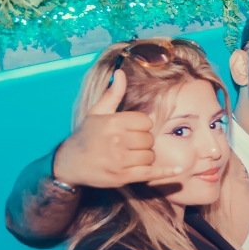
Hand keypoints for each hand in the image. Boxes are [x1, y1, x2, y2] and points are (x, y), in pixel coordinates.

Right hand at [51, 71, 178, 187]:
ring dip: (145, 157)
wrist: (69, 163)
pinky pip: (151, 173)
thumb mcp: (97, 112)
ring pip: (150, 156)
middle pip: (149, 140)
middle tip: (130, 144)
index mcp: (113, 123)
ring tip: (131, 156)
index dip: (141, 126)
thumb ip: (113, 94)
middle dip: (144, 142)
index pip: (146, 122)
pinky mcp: (123, 176)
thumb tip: (121, 73)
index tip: (131, 130)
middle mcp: (117, 141)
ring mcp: (120, 160)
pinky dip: (165, 172)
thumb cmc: (86, 136)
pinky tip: (179, 171)